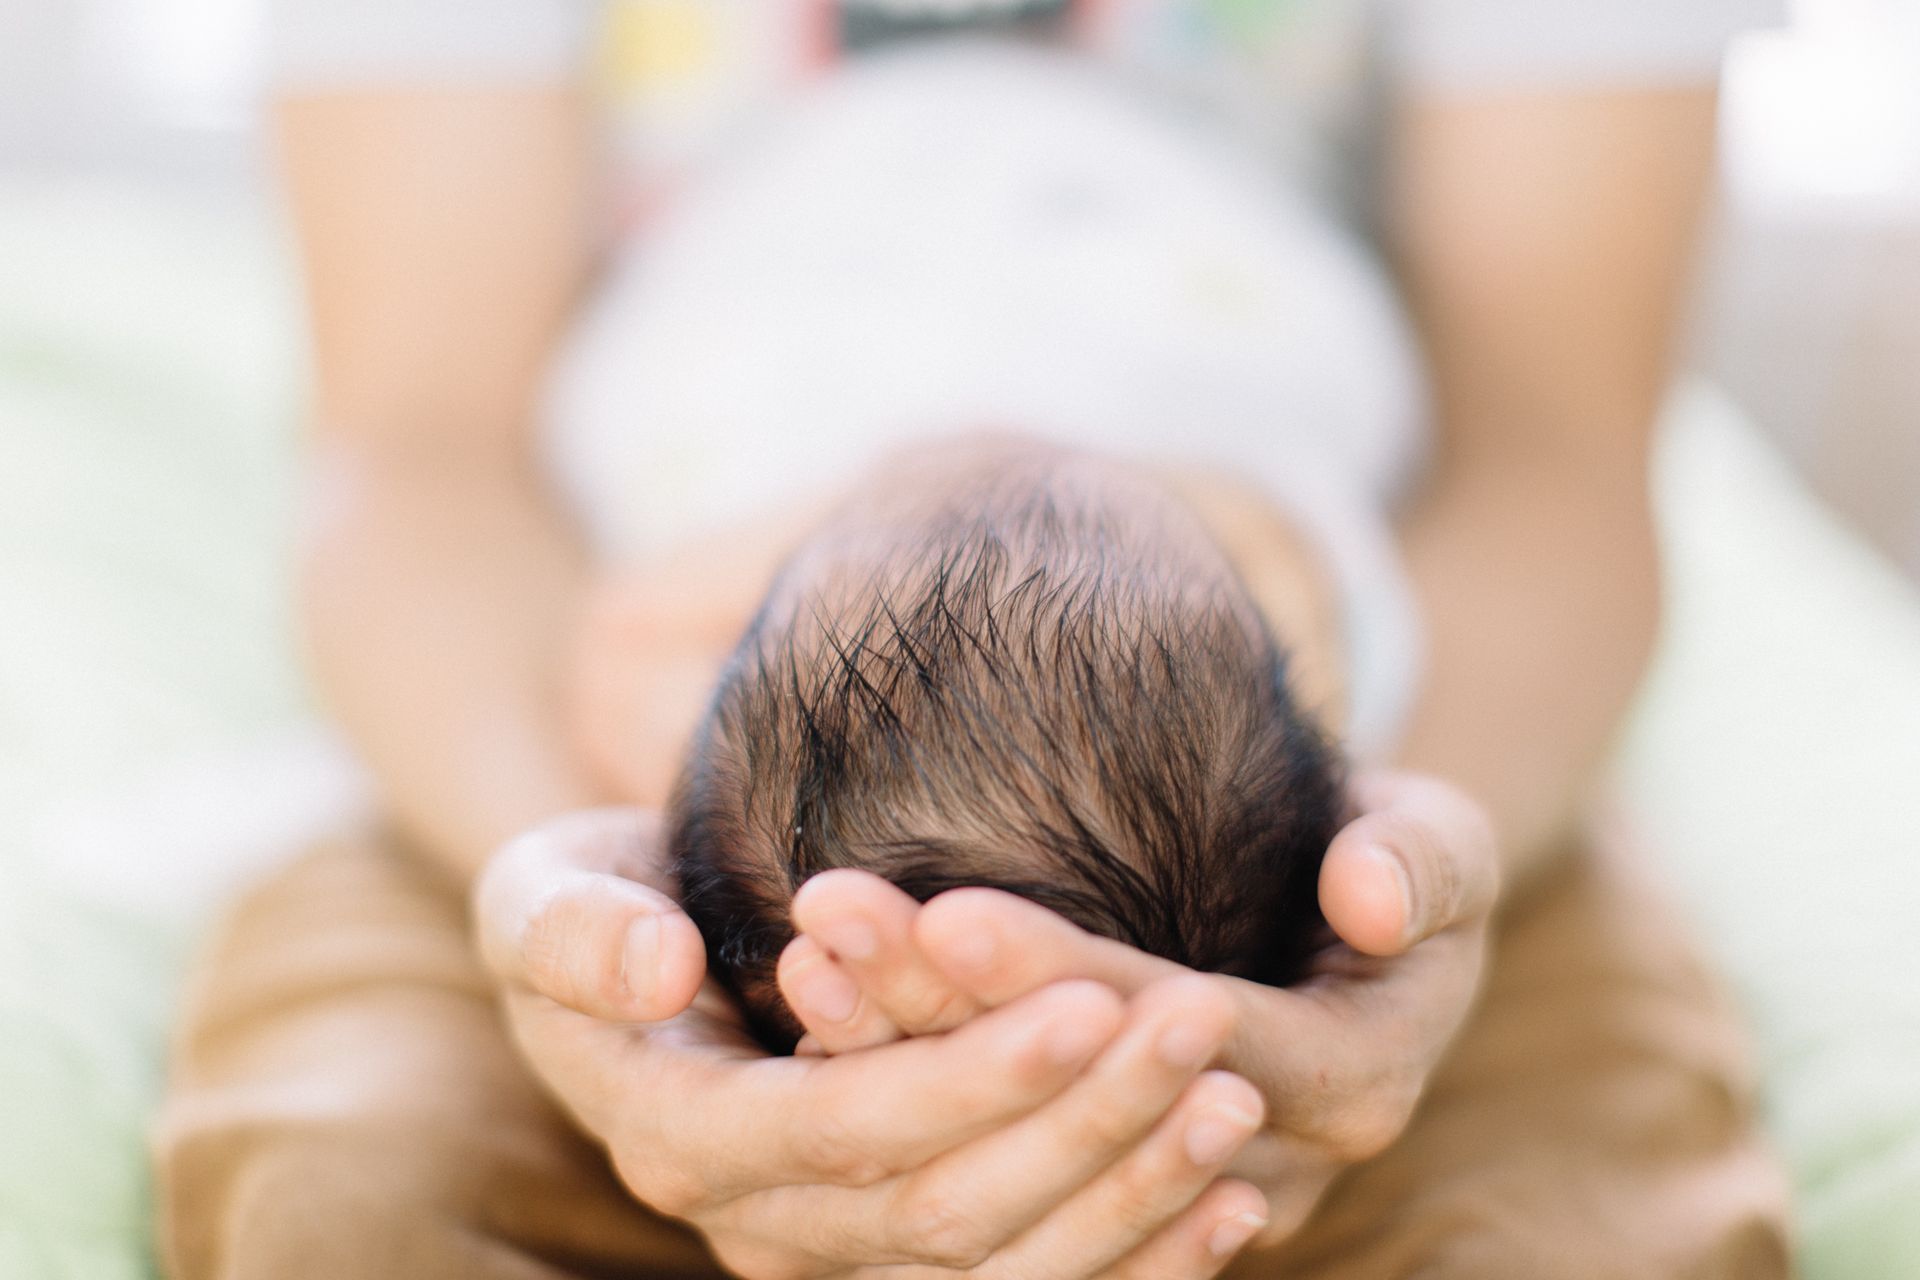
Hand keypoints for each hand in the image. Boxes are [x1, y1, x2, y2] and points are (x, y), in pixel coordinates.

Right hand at [474, 809, 1275, 1277]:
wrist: (629, 970)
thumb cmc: (594, 909)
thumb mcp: (547, 895)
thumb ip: (575, 931)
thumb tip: (655, 972)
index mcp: (679, 1137)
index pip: (842, 1130)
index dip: (967, 1080)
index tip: (1087, 1001)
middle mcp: (762, 1222)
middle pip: (942, 1208)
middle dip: (1083, 1126)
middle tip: (1209, 1026)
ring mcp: (835, 1249)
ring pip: (997, 1261)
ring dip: (1129, 1194)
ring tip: (1237, 1101)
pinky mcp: (897, 1242)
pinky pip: (1024, 1279)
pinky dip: (1134, 1253)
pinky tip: (1232, 1198)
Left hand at [776, 771, 1500, 1244]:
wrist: (1367, 935)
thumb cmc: (1394, 865)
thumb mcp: (1440, 844)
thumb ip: (1422, 861)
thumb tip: (1369, 897)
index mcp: (1349, 1085)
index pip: (1186, 1037)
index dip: (1068, 978)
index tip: (950, 908)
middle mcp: (1263, 1162)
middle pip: (1079, 1097)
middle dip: (951, 1009)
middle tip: (832, 918)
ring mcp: (1185, 1184)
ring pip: (1022, 1140)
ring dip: (905, 1049)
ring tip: (807, 958)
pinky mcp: (1120, 1176)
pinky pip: (1002, 1149)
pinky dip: (909, 1081)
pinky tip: (817, 1013)